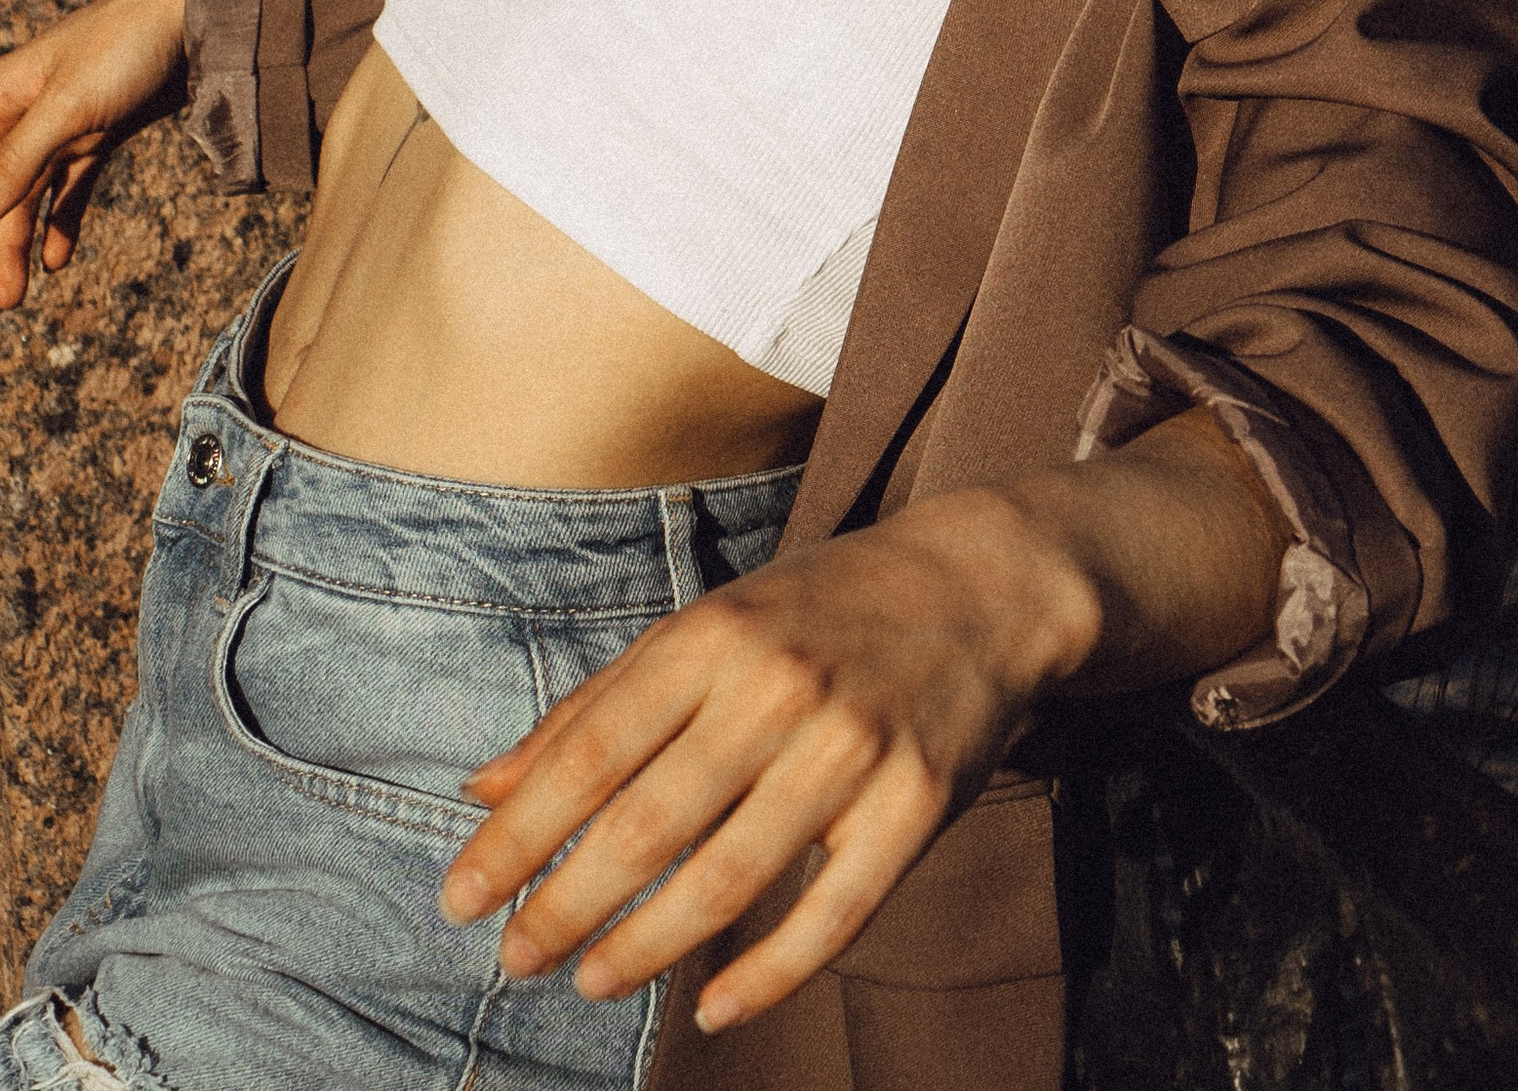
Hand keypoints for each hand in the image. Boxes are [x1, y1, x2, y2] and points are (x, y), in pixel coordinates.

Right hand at [0, 0, 188, 306]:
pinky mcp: (101, 131)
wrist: (206, 14)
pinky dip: (62, 221)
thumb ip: (17, 160)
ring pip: (31, 194)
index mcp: (4, 93)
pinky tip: (57, 259)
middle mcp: (26, 109)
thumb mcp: (67, 106)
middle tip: (6, 302)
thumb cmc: (127, 43)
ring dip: (21, 241)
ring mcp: (65, 123)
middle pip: (1, 188)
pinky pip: (71, 187)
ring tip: (18, 295)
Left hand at [440, 485, 1097, 1031]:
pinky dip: (769, 975)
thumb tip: (480, 789)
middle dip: (567, 904)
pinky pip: (834, 915)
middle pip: (649, 823)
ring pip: (730, 878)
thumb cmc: (818, 611)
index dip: (518, 835)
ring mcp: (854, 747)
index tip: (460, 900)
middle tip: (514, 960)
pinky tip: (714, 1008)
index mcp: (715, 635)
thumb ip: (594, 708)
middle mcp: (779, 686)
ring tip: (590, 980)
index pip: (593, 751)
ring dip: (646, 946)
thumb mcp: (705, 629)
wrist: (982, 584)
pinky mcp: (917, 803)